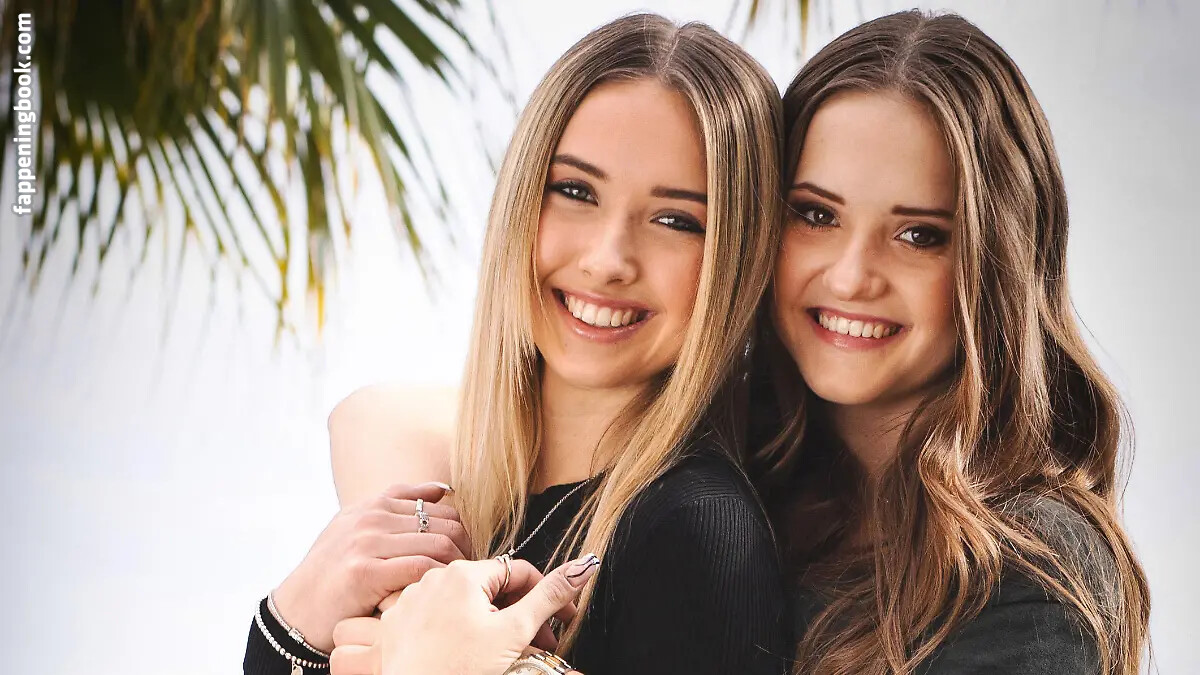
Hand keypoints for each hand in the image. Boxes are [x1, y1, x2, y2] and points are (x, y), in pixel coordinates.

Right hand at [272, 482, 469, 651]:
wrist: (294, 612)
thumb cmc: (331, 577)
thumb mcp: (355, 531)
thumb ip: (393, 510)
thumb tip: (441, 490)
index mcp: (371, 505)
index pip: (435, 502)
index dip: (459, 525)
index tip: (467, 547)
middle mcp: (370, 517)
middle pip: (444, 521)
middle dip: (466, 545)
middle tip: (475, 568)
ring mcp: (366, 542)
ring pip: (438, 542)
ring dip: (459, 564)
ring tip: (464, 582)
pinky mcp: (365, 571)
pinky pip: (422, 567)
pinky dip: (440, 579)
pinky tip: (443, 593)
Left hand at [379, 554, 598, 674]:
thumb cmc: (459, 670)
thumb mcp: (514, 631)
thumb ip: (550, 596)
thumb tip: (584, 566)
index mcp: (463, 573)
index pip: (519, 572)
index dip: (546, 595)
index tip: (563, 619)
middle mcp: (433, 577)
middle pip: (491, 588)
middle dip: (518, 614)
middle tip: (538, 644)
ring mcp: (412, 598)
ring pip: (464, 602)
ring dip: (489, 622)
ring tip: (502, 653)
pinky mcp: (397, 621)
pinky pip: (437, 616)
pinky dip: (457, 629)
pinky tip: (466, 652)